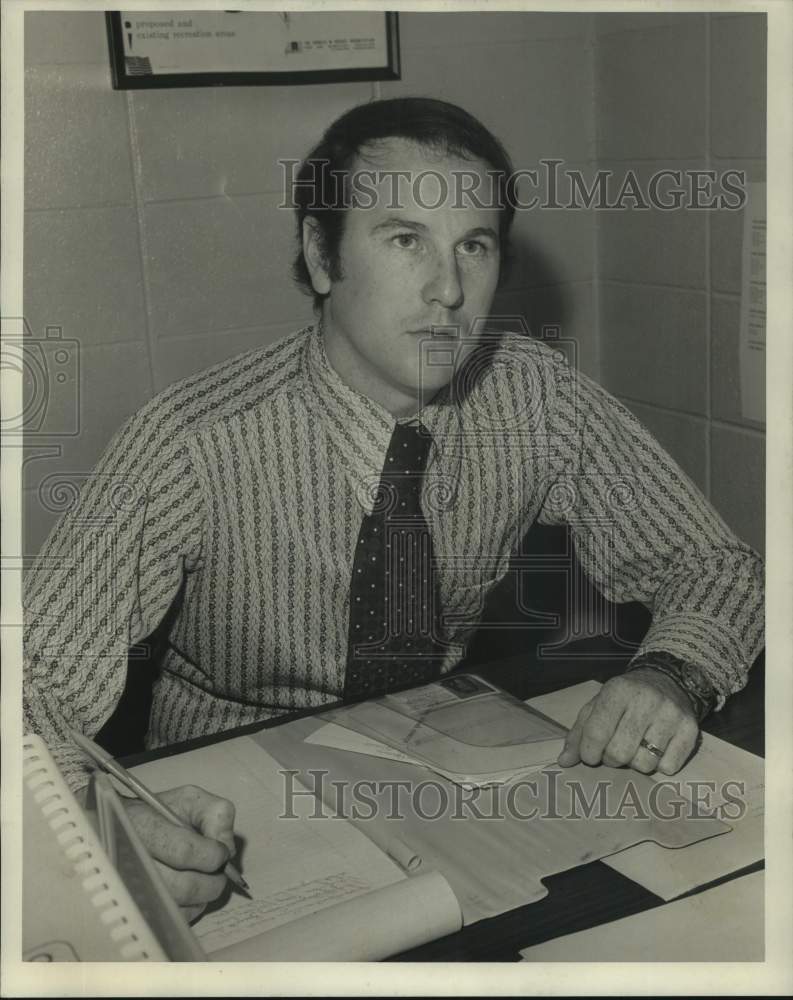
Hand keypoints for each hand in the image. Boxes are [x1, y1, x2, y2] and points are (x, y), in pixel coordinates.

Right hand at [123, 784, 236, 921]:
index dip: (213, 855)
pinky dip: (194, 906)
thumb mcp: (189, 799)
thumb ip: (216, 814)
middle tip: (218, 868)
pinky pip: (176, 918)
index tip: (221, 851)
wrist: (124, 830)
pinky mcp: (140, 908)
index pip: (184, 852)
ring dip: (206, 893)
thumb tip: (226, 848)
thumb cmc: (161, 814)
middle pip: (185, 886)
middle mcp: (132, 862)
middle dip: (213, 879)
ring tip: (206, 876)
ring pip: (182, 905)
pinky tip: (192, 890)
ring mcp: (133, 890)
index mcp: (143, 827)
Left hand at [557, 667, 698, 774]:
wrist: (668, 680)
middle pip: (620, 753)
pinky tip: (657, 749)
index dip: (588, 752)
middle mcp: (646, 699)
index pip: (597, 732)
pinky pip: (669, 767)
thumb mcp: (598, 705)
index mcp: (618, 690)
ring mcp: (671, 714)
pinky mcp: (691, 729)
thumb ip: (579, 733)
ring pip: (645, 764)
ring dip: (635, 763)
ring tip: (636, 748)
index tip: (589, 755)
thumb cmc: (625, 698)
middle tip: (614, 750)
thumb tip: (564, 762)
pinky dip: (659, 765)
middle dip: (611, 759)